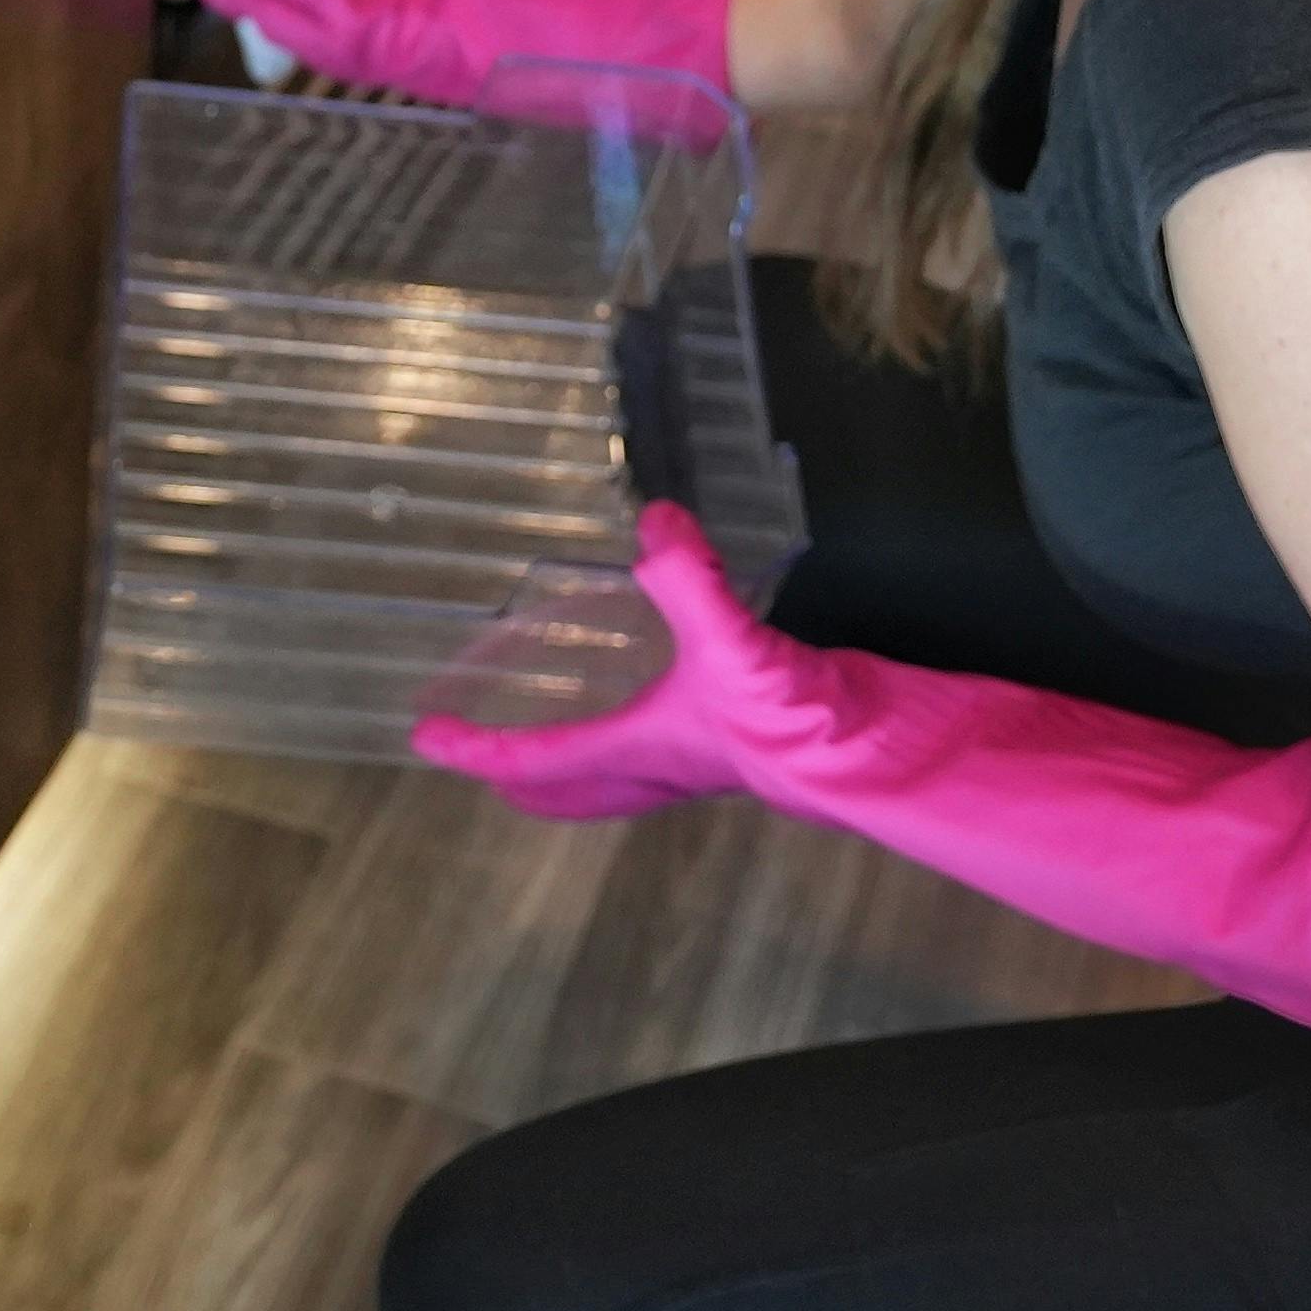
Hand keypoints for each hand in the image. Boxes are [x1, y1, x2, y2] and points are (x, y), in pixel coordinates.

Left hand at [414, 505, 822, 821]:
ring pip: (617, 779)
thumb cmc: (798, 721)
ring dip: (577, 766)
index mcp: (639, 751)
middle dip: (522, 780)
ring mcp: (703, 759)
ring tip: (552, 733)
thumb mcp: (733, 644)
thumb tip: (656, 519)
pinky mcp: (743, 739)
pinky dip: (635, 734)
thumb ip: (690, 581)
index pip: (535, 762)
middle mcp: (661, 765)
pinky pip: (664, 749)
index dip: (476, 751)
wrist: (884, 761)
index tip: (425, 737)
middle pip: (572, 791)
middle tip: (477, 755)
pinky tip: (658, 696)